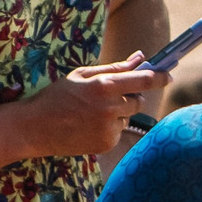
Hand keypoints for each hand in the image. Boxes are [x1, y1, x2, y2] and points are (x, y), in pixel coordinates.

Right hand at [19, 61, 168, 159]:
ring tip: (91, 112)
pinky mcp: (105, 143)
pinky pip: (117, 131)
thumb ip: (113, 67)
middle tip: (110, 95)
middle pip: (138, 101)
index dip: (159, 77)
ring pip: (127, 117)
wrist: (33, 128)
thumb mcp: (82, 75)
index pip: (144, 80)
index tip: (168, 75)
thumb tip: (140, 57)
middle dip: (130, 96)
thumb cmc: (56, 96)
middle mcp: (110, 108)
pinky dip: (108, 127)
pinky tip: (88, 125)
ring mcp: (108, 128)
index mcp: (104, 86)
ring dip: (118, 113)